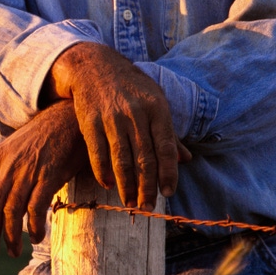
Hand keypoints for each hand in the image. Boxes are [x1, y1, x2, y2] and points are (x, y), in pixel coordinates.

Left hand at [0, 101, 87, 260]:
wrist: (69, 116)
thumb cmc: (45, 135)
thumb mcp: (16, 147)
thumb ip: (6, 169)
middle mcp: (9, 166)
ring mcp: (28, 171)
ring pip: (12, 211)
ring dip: (11, 236)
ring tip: (12, 252)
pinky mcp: (49, 176)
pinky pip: (36, 207)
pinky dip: (35, 226)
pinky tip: (36, 237)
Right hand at [48, 42, 183, 210]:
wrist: (94, 67)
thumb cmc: (130, 87)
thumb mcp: (155, 101)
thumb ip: (168, 131)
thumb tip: (186, 159)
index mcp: (157, 108)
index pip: (166, 148)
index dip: (168, 173)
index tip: (168, 192)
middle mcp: (135, 114)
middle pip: (144, 158)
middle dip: (147, 187)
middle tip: (147, 207)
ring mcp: (111, 118)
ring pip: (121, 160)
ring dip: (126, 185)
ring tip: (129, 203)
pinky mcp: (89, 122)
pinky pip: (98, 153)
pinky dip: (102, 172)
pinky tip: (107, 184)